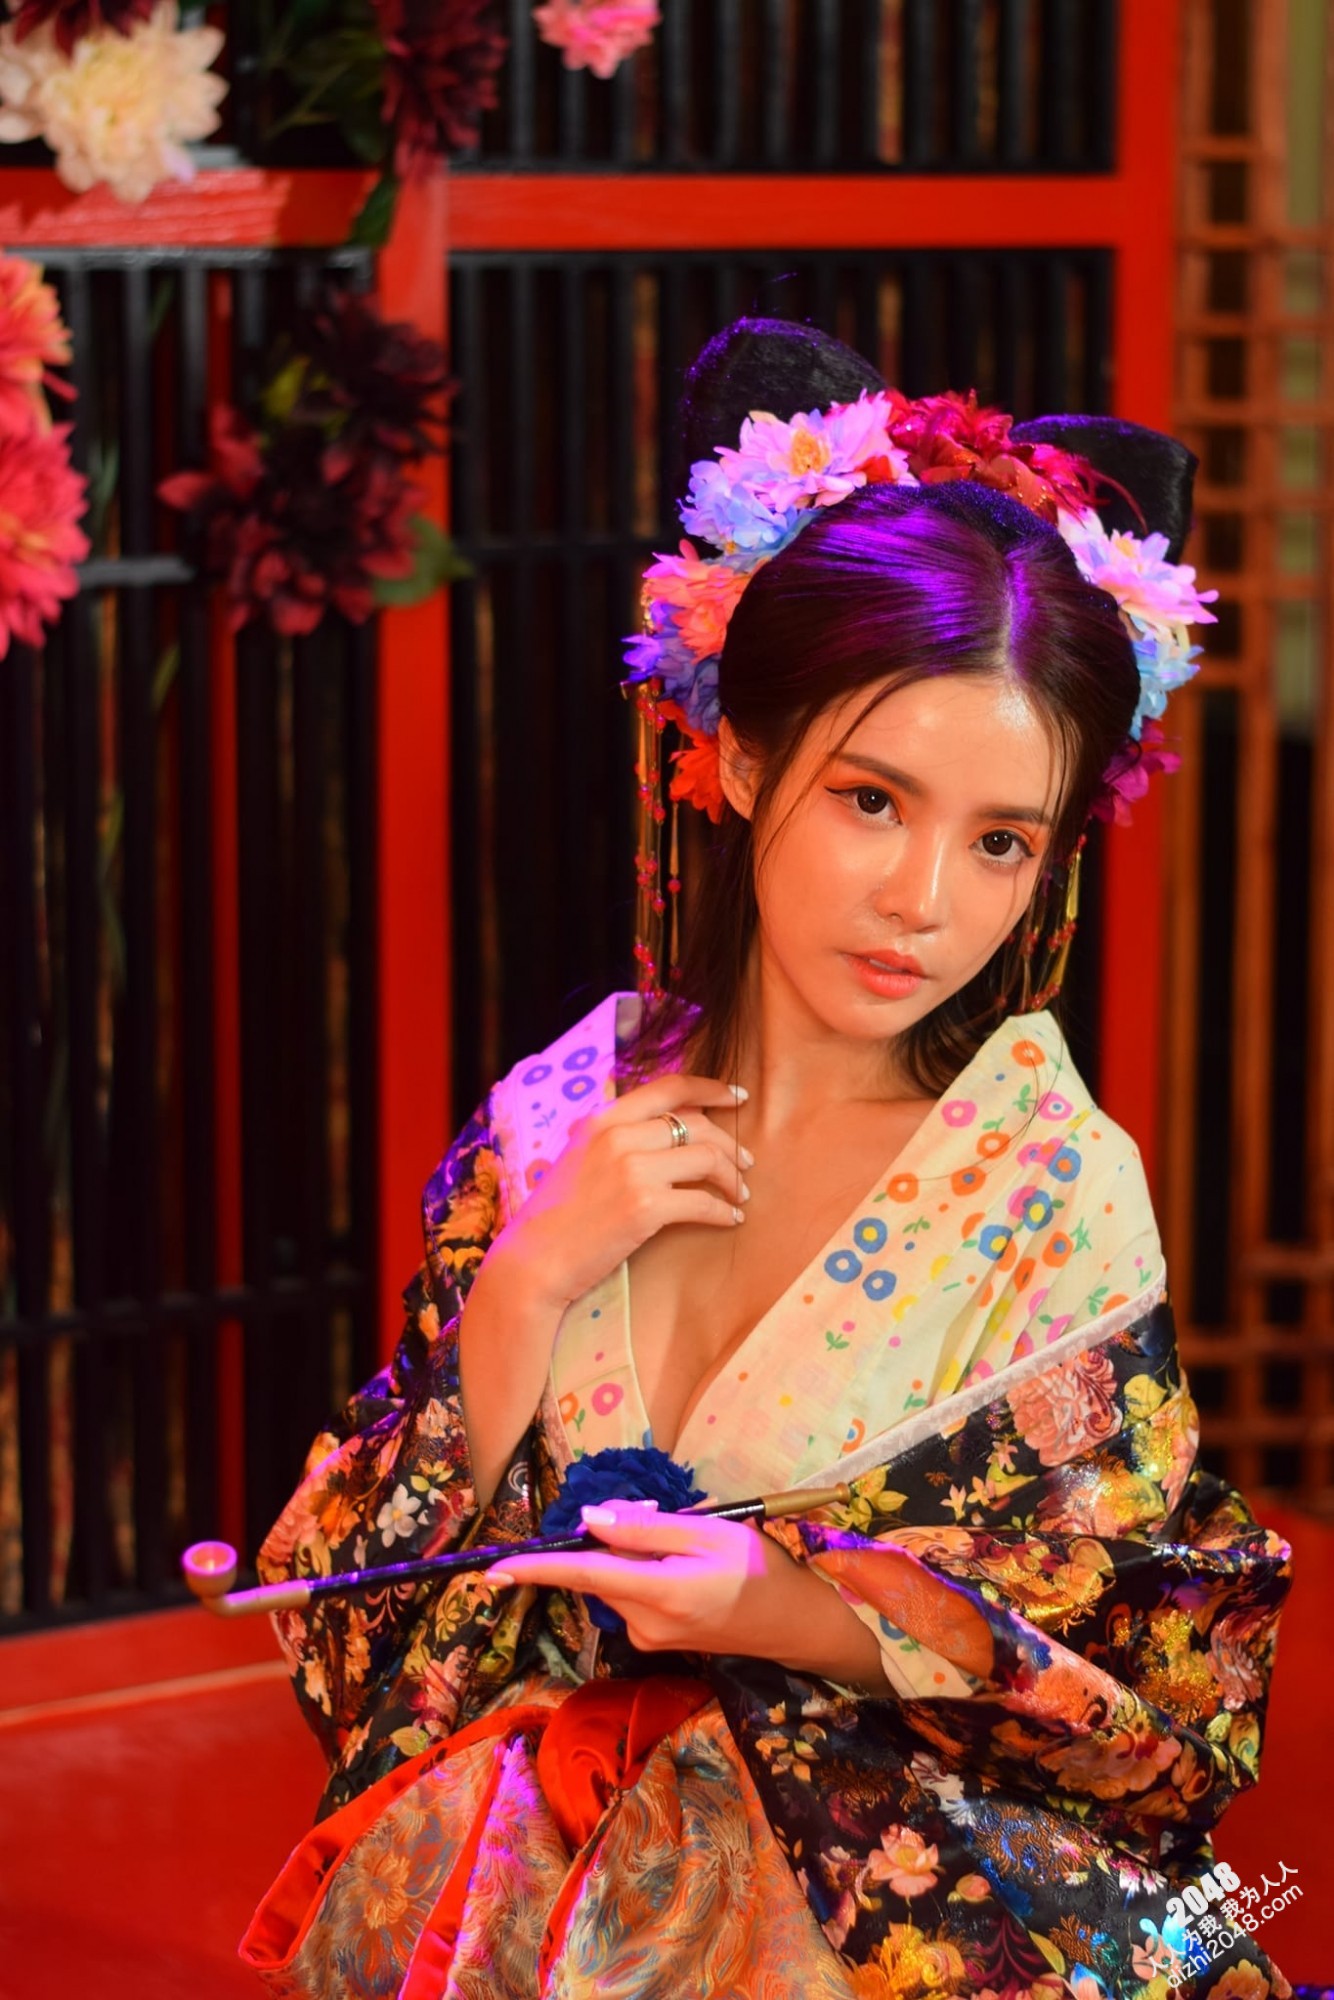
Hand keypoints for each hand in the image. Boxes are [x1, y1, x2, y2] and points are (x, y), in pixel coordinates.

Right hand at [484, 1072, 752, 1313]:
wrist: (533, 1260)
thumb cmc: (557, 1215)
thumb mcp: (580, 1157)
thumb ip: (617, 1137)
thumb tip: (670, 1129)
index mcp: (603, 1119)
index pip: (670, 1088)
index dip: (711, 1089)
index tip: (738, 1097)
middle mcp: (618, 1135)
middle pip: (698, 1125)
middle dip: (730, 1144)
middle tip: (745, 1163)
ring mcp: (632, 1169)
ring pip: (707, 1159)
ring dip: (732, 1178)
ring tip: (740, 1195)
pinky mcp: (644, 1206)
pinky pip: (703, 1202)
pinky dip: (724, 1211)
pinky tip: (731, 1220)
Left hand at [488, 1499, 887, 1686]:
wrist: (795, 1623)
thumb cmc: (758, 1569)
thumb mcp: (707, 1533)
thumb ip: (645, 1528)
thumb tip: (590, 1519)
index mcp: (656, 1592)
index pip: (581, 1575)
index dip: (536, 1570)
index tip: (493, 1571)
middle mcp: (643, 1623)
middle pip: (600, 1571)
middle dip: (614, 1538)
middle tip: (667, 1517)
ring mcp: (648, 1637)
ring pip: (616, 1582)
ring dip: (633, 1554)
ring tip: (690, 1544)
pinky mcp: (656, 1640)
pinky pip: (632, 1595)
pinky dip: (644, 1572)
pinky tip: (688, 1567)